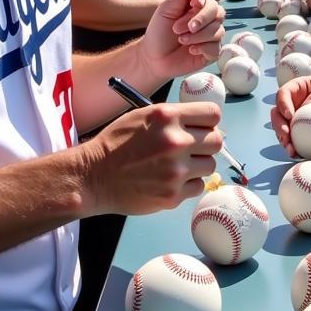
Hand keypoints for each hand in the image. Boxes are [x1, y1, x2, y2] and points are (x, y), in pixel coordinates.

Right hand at [81, 101, 222, 214]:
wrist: (93, 176)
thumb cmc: (116, 144)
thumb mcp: (143, 116)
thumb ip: (174, 117)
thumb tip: (203, 124)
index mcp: (167, 117)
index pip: (212, 114)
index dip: (208, 121)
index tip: (202, 126)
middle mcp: (175, 142)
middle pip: (216, 141)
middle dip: (206, 143)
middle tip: (192, 148)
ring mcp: (176, 171)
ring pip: (210, 165)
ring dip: (198, 165)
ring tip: (178, 165)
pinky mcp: (173, 195)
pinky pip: (198, 186)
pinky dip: (188, 184)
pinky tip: (170, 180)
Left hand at [139, 0, 225, 77]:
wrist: (153, 57)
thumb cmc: (159, 31)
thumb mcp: (166, 9)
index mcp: (196, 3)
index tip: (194, 3)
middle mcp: (207, 17)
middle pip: (217, 10)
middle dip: (199, 19)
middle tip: (178, 28)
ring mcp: (211, 34)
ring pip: (217, 30)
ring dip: (197, 36)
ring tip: (181, 40)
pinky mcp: (212, 51)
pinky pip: (216, 47)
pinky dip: (202, 48)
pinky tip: (191, 50)